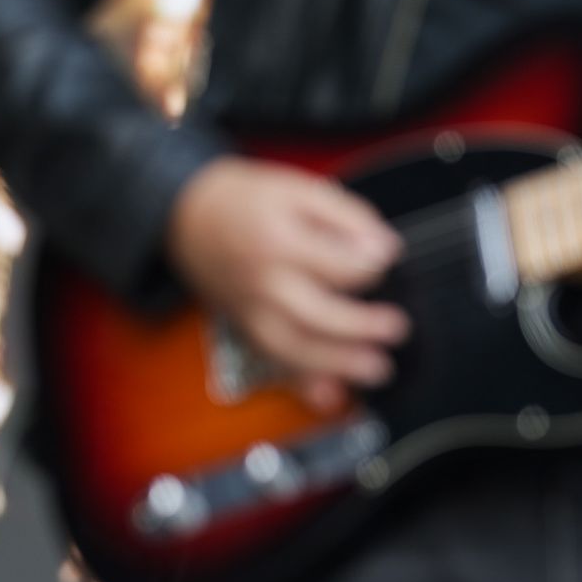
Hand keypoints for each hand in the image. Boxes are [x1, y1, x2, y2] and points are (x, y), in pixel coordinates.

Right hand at [166, 156, 409, 411]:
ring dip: (339, 364)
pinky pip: (274, 362)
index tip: (387, 257)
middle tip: (397, 328)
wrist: (185, 216)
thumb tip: (383, 247)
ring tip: (377, 369)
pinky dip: (301, 383)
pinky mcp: (245, 327)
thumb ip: (344, 215)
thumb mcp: (297, 187)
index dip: (372, 264)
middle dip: (362, 327)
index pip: (339, 266)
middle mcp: (264, 284)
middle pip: (319, 315)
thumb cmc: (243, 200)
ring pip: (296, 349)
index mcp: (279, 242)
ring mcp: (251, 311)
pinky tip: (329, 394)